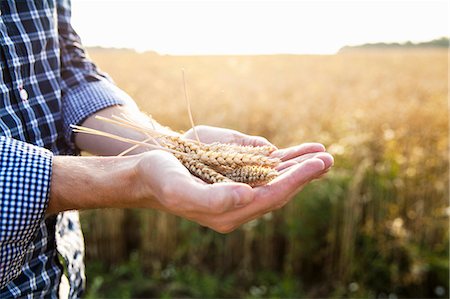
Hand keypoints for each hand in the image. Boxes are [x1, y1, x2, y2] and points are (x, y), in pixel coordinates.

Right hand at [134, 125, 332, 232]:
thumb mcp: (180, 188)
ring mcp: (237, 190)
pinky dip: (280, 161)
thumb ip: (213, 199)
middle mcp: (238, 204)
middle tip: (327, 157)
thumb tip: (247, 196)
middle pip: (279, 189)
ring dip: (297, 166)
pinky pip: (262, 170)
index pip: (272, 196)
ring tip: (320, 153)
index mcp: (229, 212)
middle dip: (304, 173)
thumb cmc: (160, 179)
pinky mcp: (233, 176)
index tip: (317, 164)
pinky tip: (292, 152)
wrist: (147, 171)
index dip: (296, 180)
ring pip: (274, 179)